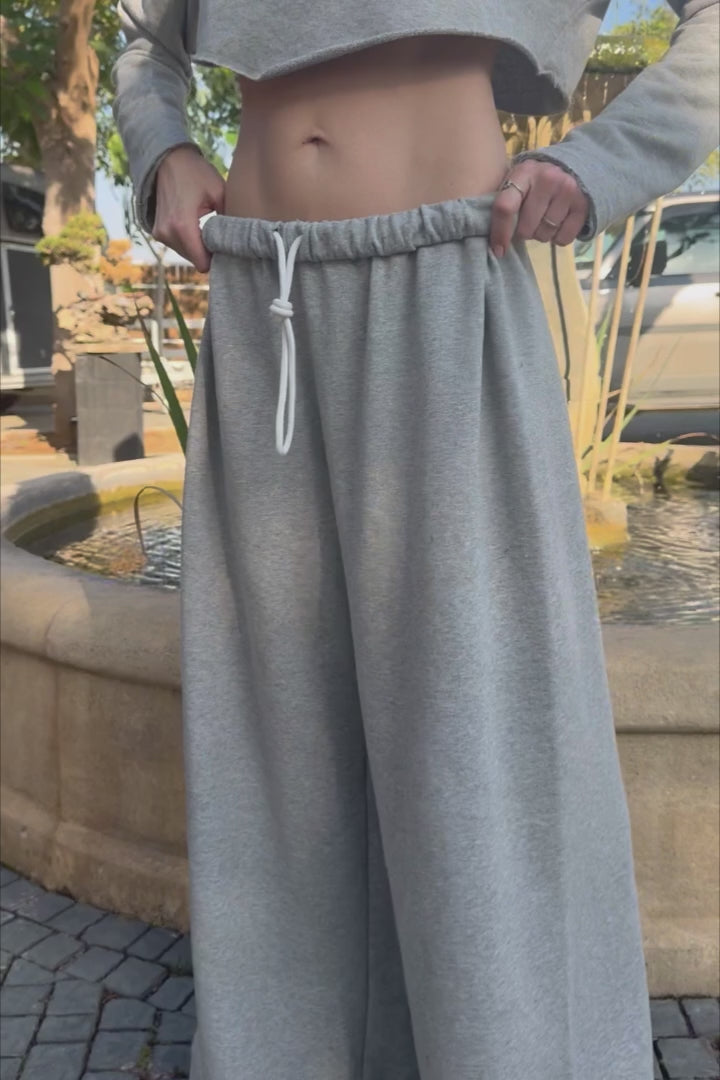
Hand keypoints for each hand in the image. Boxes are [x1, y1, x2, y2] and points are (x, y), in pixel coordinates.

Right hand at [153, 145, 225, 271]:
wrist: (168, 159)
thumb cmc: (196, 173)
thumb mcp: (219, 193)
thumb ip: (228, 222)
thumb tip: (239, 243)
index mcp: (182, 226)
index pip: (202, 263)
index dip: (217, 258)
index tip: (226, 247)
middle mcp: (167, 234)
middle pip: (195, 260)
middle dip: (208, 251)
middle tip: (218, 233)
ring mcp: (160, 234)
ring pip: (187, 254)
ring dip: (197, 246)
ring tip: (205, 225)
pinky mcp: (157, 232)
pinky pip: (178, 246)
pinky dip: (188, 240)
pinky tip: (194, 225)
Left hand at [489, 159, 589, 257]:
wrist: (574, 166)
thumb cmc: (536, 181)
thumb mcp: (519, 180)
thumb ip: (506, 201)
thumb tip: (493, 242)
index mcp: (524, 172)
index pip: (505, 207)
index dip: (500, 233)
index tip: (498, 250)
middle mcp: (547, 179)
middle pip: (526, 229)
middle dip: (524, 232)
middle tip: (530, 220)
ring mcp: (568, 191)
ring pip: (544, 236)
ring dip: (542, 235)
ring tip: (545, 219)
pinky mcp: (583, 206)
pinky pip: (563, 239)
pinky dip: (558, 238)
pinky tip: (559, 223)